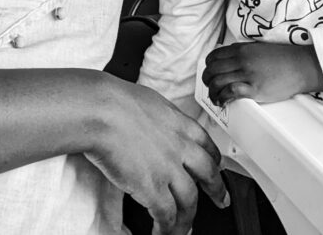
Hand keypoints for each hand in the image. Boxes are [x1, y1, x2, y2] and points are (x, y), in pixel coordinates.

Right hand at [85, 76, 227, 234]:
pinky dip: (166, 228)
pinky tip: (162, 232)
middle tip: (220, 199)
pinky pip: (166, 215)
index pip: (206, 144)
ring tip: (184, 228)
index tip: (216, 166)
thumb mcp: (147, 100)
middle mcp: (179, 147)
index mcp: (178, 124)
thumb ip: (158, 116)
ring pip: (189, 201)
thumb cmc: (113, 101)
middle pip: (208, 173)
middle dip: (216, 190)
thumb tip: (153, 120)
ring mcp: (168, 169)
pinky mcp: (152, 188)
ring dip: (187, 219)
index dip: (214, 159)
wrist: (101, 111)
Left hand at [201, 42, 322, 105]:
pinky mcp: (254, 89)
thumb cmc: (283, 58)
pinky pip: (230, 92)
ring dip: (212, 92)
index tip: (210, 73)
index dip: (208, 66)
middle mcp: (241, 60)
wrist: (301, 66)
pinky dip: (222, 98)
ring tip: (215, 98)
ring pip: (217, 82)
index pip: (213, 56)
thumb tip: (229, 58)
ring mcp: (247, 75)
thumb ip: (243, 52)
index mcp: (241, 49)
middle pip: (211, 70)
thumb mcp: (259, 48)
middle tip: (210, 87)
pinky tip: (223, 102)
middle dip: (206, 80)